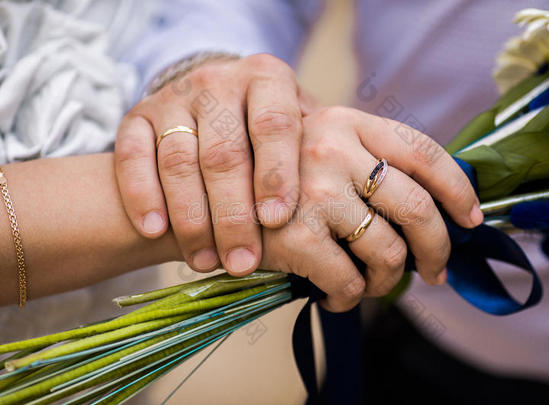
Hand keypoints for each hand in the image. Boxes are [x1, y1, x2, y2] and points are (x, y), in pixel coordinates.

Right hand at [115, 54, 302, 274]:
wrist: (213, 99)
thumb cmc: (267, 128)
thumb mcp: (300, 124)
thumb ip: (319, 150)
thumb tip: (350, 202)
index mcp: (267, 79)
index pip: (274, 125)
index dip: (275, 175)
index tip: (276, 220)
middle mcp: (219, 81)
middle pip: (224, 152)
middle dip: (232, 214)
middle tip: (241, 262)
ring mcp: (175, 97)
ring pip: (178, 159)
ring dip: (191, 217)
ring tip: (205, 262)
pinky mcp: (138, 115)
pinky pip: (131, 154)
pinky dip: (142, 194)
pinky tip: (153, 230)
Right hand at [259, 107, 482, 311]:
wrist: (203, 197)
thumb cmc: (269, 181)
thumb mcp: (316, 149)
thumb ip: (364, 161)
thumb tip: (434, 206)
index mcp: (346, 121)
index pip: (424, 152)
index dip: (458, 189)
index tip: (470, 218)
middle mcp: (332, 149)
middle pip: (417, 207)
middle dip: (436, 249)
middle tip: (433, 271)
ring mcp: (314, 191)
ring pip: (389, 252)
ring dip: (387, 281)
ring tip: (372, 285)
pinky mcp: (295, 235)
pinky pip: (350, 282)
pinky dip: (349, 298)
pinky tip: (335, 295)